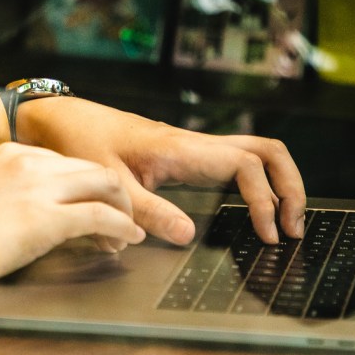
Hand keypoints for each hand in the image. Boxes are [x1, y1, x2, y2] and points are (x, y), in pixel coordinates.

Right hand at [0, 142, 145, 293]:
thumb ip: (11, 191)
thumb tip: (37, 210)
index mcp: (11, 152)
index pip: (67, 160)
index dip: (88, 186)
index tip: (95, 205)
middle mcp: (28, 161)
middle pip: (93, 166)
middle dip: (116, 193)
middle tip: (122, 219)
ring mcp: (38, 187)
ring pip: (105, 184)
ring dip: (123, 209)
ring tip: (127, 232)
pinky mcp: (45, 218)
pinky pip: (100, 216)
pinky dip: (122, 227)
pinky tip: (128, 239)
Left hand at [17, 98, 305, 246]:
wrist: (60, 118)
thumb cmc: (80, 143)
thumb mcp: (108, 182)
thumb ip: (146, 211)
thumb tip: (188, 236)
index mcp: (180, 148)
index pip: (245, 164)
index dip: (265, 198)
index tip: (267, 233)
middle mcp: (193, 143)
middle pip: (266, 151)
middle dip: (291, 186)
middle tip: (295, 228)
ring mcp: (191, 146)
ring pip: (254, 152)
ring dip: (277, 183)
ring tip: (283, 222)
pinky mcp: (184, 154)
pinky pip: (234, 161)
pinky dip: (255, 183)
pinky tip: (252, 210)